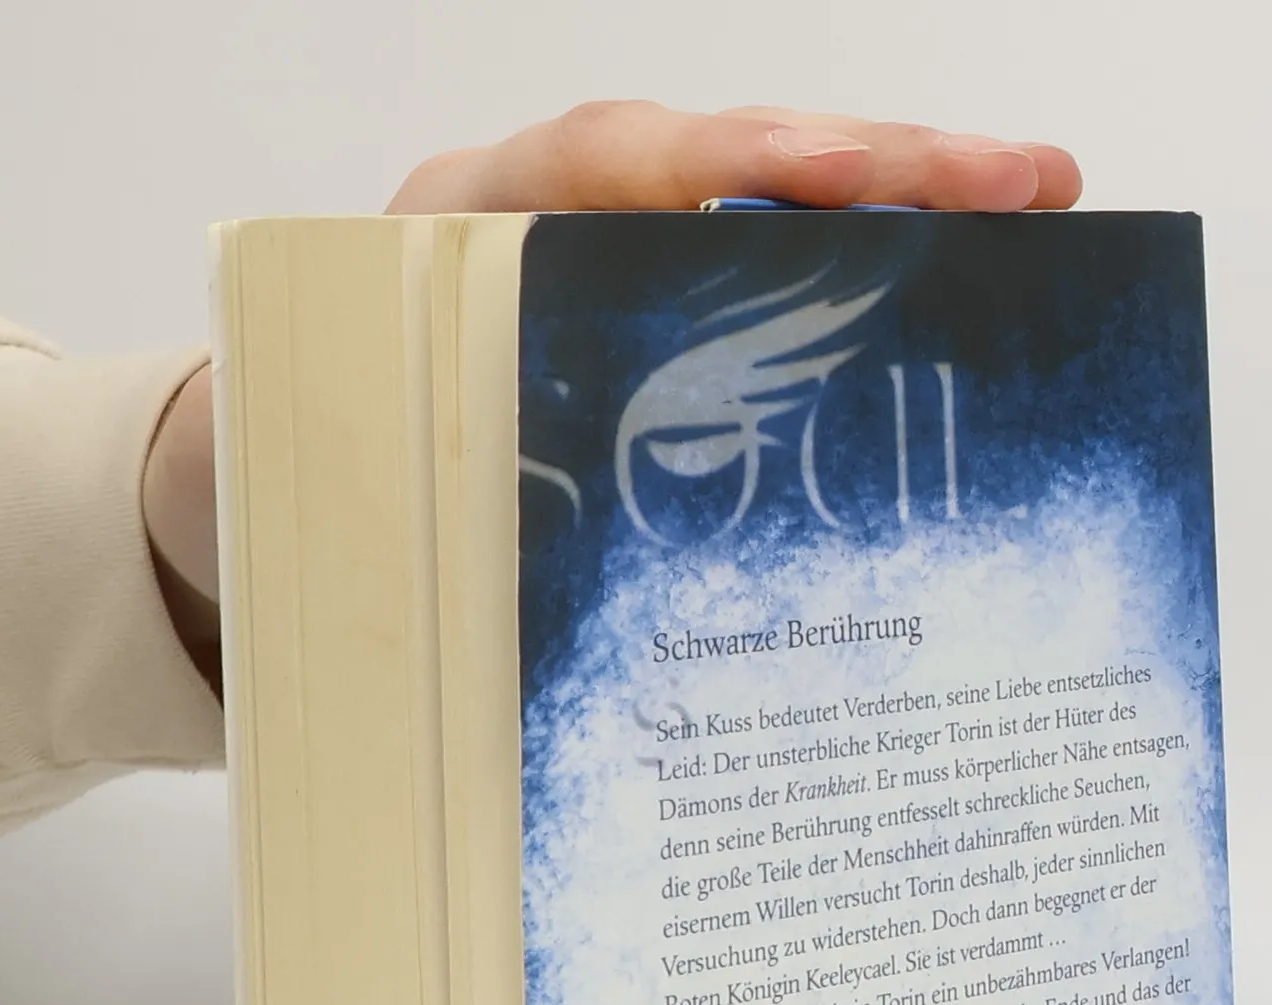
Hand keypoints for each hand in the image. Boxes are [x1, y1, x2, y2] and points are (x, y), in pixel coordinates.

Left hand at [143, 100, 1082, 671]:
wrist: (241, 487)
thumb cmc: (285, 472)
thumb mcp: (324, 477)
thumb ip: (410, 486)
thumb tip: (530, 573)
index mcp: (454, 236)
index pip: (608, 166)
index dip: (737, 167)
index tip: (855, 181)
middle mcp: (539, 229)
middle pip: (723, 166)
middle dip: (879, 173)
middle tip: (1030, 187)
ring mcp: (594, 272)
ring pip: (754, 218)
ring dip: (891, 222)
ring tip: (1029, 217)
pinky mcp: (626, 329)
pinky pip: (747, 290)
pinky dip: (843, 294)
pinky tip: (939, 307)